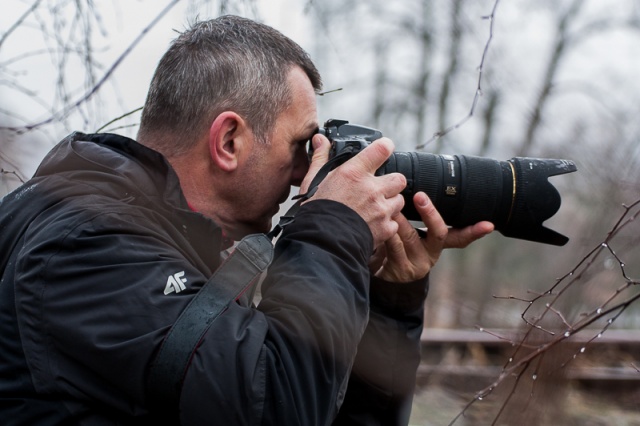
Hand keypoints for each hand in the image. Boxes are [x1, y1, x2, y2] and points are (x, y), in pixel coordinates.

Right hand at [301, 133, 405, 247]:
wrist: (321, 244)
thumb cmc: (315, 213)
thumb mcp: (313, 181)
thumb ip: (321, 158)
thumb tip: (320, 140)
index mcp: (353, 173)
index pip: (382, 149)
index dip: (385, 147)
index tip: (384, 149)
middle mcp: (371, 189)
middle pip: (398, 178)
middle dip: (391, 183)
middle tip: (378, 189)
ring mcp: (381, 210)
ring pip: (399, 200)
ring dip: (390, 204)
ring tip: (374, 210)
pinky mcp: (385, 228)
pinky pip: (394, 222)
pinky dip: (386, 224)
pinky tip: (372, 225)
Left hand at [370, 192, 493, 282]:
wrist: (379, 272)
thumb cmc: (396, 245)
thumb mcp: (411, 233)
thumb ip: (418, 217)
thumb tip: (419, 185)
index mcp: (436, 244)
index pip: (460, 237)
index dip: (474, 231)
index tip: (489, 224)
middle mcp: (431, 255)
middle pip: (438, 233)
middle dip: (430, 213)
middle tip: (420, 195)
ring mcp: (416, 264)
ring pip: (410, 237)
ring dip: (402, 219)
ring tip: (394, 205)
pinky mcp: (399, 270)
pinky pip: (393, 247)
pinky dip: (388, 233)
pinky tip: (382, 222)